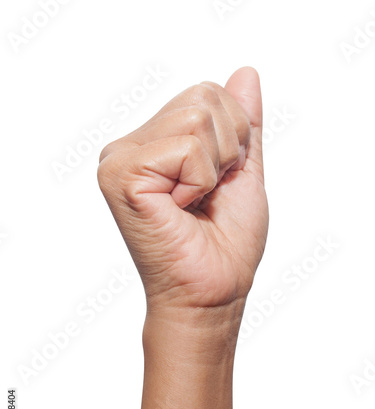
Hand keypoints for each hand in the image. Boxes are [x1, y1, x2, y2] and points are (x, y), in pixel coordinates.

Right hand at [98, 67, 267, 312]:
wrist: (212, 291)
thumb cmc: (225, 243)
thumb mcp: (242, 171)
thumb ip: (243, 122)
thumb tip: (245, 73)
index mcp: (155, 143)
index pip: (207, 93)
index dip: (234, 139)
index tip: (216, 184)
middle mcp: (130, 146)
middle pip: (203, 96)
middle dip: (228, 150)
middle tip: (206, 195)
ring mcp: (120, 159)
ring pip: (198, 117)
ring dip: (214, 169)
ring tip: (193, 203)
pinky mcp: (121, 175)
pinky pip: (188, 148)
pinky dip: (200, 182)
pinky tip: (179, 209)